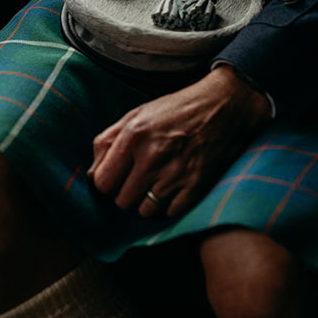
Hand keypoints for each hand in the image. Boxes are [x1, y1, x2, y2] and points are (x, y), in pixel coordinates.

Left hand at [88, 66, 271, 218]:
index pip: (103, 182)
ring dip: (146, 204)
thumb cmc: (175, 109)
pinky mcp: (198, 183)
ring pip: (145, 211)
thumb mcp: (135, 115)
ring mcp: (176, 172)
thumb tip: (91, 174)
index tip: (115, 180)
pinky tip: (171, 191)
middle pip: (122, 201)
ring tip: (153, 187)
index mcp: (133, 136)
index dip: (106, 185)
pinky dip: (168, 207)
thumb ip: (107, 142)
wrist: (226, 104)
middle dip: (125, 194)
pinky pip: (171, 213)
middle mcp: (152, 156)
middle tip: (135, 183)